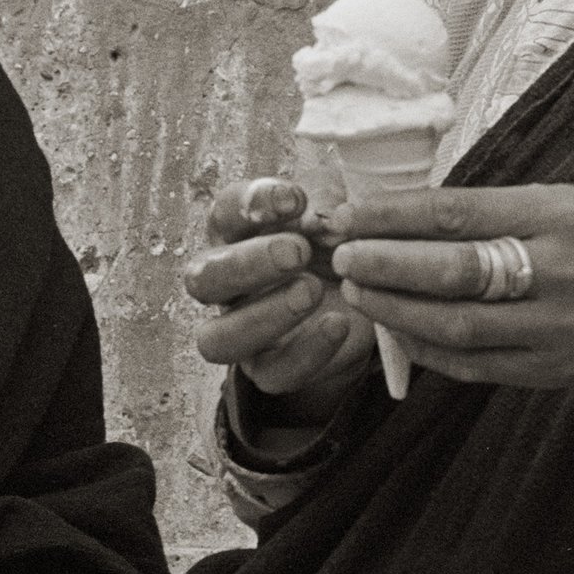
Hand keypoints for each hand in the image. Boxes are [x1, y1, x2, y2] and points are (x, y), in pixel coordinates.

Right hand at [183, 177, 376, 421]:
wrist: (370, 299)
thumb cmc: (341, 242)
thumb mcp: (340, 212)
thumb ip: (330, 205)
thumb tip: (326, 212)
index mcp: (238, 235)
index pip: (223, 215)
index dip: (250, 204)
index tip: (295, 200)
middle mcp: (226, 285)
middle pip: (203, 279)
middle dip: (248, 264)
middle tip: (298, 252)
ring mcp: (241, 333)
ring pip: (217, 339)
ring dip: (262, 315)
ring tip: (312, 291)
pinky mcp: (271, 370)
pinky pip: (274, 373)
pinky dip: (307, 351)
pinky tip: (339, 324)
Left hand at [327, 182, 573, 394]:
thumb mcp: (570, 201)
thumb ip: (499, 209)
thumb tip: (412, 214)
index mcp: (559, 216)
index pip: (458, 213)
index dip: (394, 216)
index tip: (348, 214)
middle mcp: (557, 272)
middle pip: (454, 272)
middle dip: (387, 265)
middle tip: (341, 257)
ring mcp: (554, 329)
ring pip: (457, 326)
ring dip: (397, 311)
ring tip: (360, 292)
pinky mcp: (551, 372)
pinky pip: (475, 365)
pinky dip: (429, 350)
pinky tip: (399, 331)